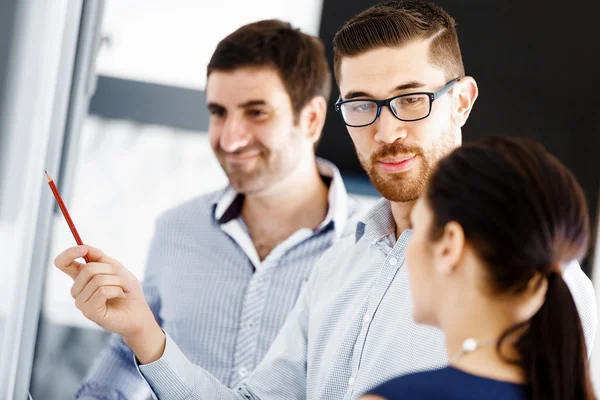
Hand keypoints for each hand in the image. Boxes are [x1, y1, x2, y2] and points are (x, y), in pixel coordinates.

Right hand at [54, 245, 165, 363]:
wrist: (139, 312)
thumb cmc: (127, 290)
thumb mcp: (115, 268)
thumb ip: (98, 257)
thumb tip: (84, 246)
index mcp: (81, 278)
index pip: (63, 263)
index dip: (69, 253)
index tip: (83, 249)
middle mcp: (77, 290)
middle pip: (87, 269)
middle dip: (111, 270)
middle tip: (122, 279)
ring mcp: (81, 302)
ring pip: (97, 280)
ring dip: (117, 281)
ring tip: (123, 289)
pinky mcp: (88, 312)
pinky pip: (102, 291)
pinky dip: (116, 290)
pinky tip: (120, 296)